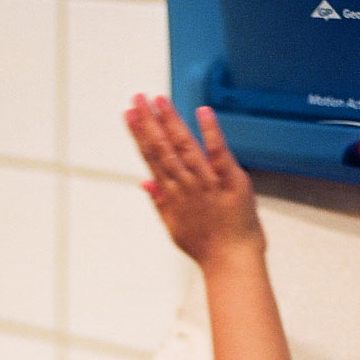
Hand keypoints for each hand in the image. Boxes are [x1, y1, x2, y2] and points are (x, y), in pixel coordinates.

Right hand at [124, 94, 264, 268]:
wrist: (231, 261)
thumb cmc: (206, 247)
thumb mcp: (175, 227)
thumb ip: (159, 202)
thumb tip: (144, 182)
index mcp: (171, 195)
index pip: (151, 158)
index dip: (139, 135)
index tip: (128, 115)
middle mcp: (186, 186)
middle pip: (163, 149)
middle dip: (149, 121)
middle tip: (137, 98)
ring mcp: (207, 183)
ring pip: (185, 147)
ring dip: (171, 122)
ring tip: (159, 100)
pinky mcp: (230, 182)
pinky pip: (219, 154)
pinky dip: (211, 133)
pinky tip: (202, 112)